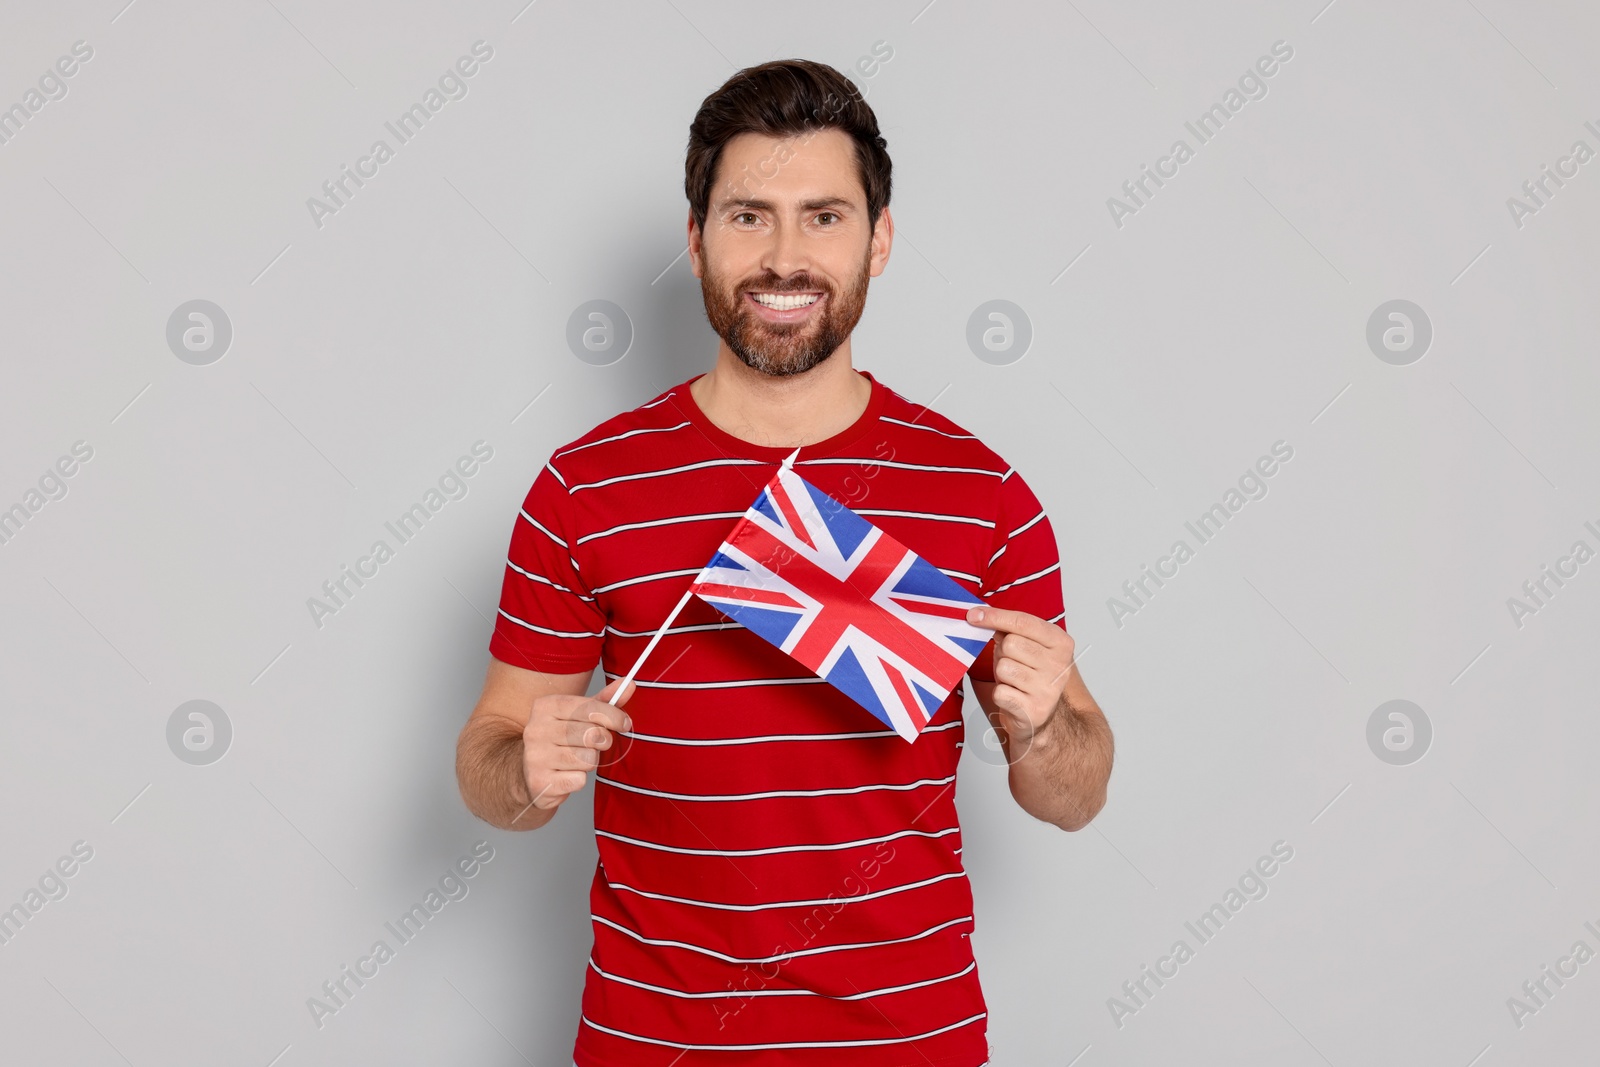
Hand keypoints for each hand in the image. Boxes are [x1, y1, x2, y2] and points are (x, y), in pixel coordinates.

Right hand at [521, 677, 633, 812]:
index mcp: (546, 706)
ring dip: (591, 761)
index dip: (613, 716)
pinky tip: (568, 774)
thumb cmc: (561, 740)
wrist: (530, 773)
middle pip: (591, 734)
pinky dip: (580, 779)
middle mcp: (536, 729)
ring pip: (587, 758)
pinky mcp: (540, 782)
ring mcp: (535, 757)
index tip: (624, 723)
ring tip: (578, 759)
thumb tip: (629, 684)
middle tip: (598, 744)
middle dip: (603, 741)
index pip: (589, 707)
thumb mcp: (580, 716)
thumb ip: (604, 700)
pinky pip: (579, 780)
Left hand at [965, 605, 1074, 746]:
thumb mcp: (1025, 646)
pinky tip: (1012, 696)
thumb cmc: (1029, 675)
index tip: (973, 614)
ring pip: (1003, 668)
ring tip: (1013, 681)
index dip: (995, 616)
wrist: (1039, 714)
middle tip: (1012, 663)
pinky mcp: (1034, 710)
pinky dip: (999, 694)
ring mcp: (1048, 689)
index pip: (1024, 621)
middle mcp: (1059, 665)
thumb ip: (1008, 628)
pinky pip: (999, 692)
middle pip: (1010, 644)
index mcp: (1061, 643)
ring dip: (1001, 675)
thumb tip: (979, 614)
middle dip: (1002, 652)